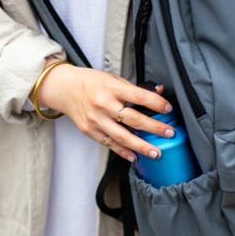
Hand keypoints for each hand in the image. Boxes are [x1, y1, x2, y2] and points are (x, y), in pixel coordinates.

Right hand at [35, 61, 175, 162]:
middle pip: (133, 119)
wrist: (64, 89)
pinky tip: (135, 157)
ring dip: (142, 146)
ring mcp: (96, 120)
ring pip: (122, 137)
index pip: (139, 96)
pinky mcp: (90, 131)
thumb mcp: (113, 78)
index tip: (168, 109)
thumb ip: (134, 88)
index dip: (156, 103)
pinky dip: (123, 152)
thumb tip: (158, 92)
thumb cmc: (91, 82)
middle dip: (154, 127)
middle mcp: (103, 104)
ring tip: (156, 152)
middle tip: (170, 132)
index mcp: (111, 88)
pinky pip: (109, 144)